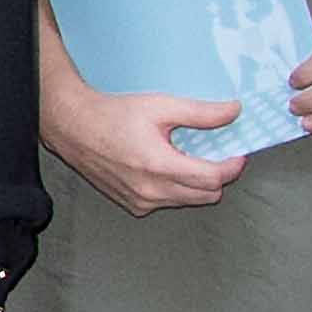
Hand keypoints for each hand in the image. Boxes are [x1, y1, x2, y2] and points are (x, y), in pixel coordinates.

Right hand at [35, 48, 240, 218]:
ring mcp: (141, 202)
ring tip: (185, 158)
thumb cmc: (113, 114)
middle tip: (214, 154)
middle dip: (217, 176)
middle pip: (207, 196)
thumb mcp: (160, 106)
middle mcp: (151, 191)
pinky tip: (163, 168)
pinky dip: (174, 190)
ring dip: (196, 184)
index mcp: (160, 166)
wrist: (74, 127)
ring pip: (188, 201)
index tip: (237, 154)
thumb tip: (233, 112)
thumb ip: (201, 113)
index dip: (232, 166)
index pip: (213, 179)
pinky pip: (167, 203)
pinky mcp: (133, 206)